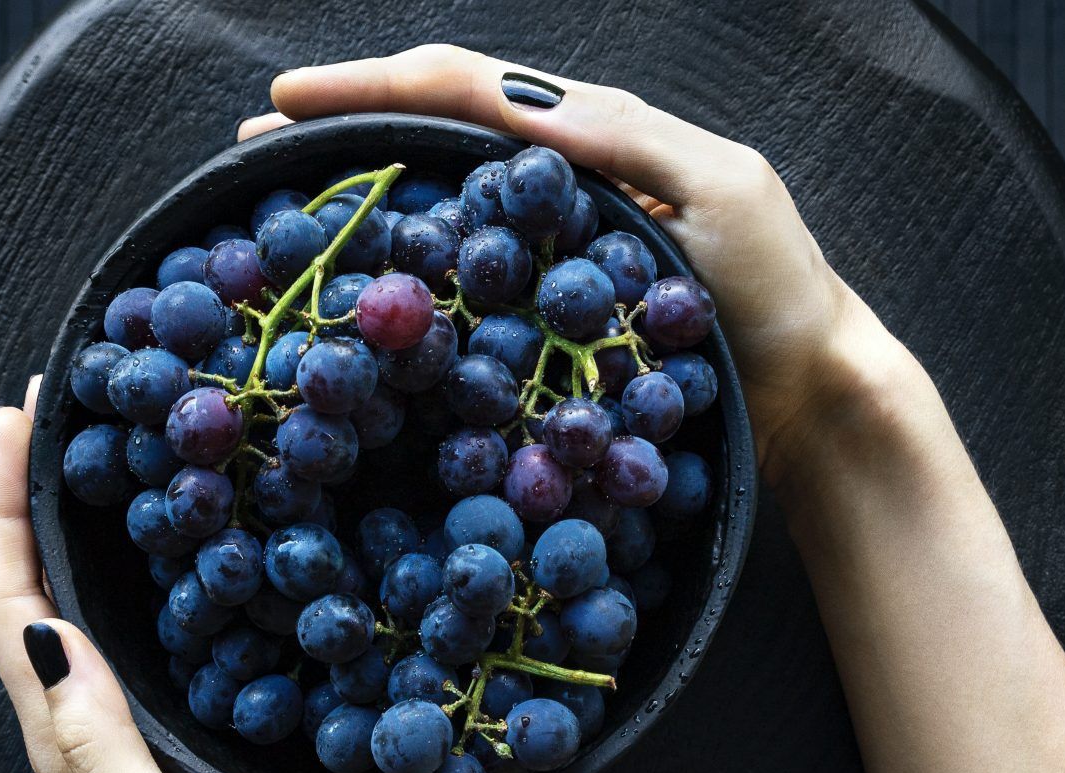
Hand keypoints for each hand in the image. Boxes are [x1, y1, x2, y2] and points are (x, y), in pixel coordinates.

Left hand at [0, 377, 357, 772]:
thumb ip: (95, 740)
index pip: (6, 601)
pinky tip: (165, 536)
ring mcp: (123, 723)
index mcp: (63, 737)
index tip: (18, 421)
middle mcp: (79, 720)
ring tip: (93, 448)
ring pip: (70, 601)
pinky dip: (123, 566)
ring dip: (63, 522)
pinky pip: (126, 626)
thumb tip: (43, 626)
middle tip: (50, 408)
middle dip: (21, 494)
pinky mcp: (170, 726)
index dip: (1, 508)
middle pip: (24, 587)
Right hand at [238, 44, 916, 485]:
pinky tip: (369, 298)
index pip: (465, 89)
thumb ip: (627, 144)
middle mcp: (562, 181)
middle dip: (342, 131)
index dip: (372, 88)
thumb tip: (520, 112)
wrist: (811, 392)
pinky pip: (470, 285)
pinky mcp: (555, 315)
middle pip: (434, 136)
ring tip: (284, 215)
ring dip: (361, 199)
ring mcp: (554, 252)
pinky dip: (410, 279)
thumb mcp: (721, 191)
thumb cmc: (779, 292)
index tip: (286, 103)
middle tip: (253, 152)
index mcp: (596, 135)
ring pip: (443, 208)